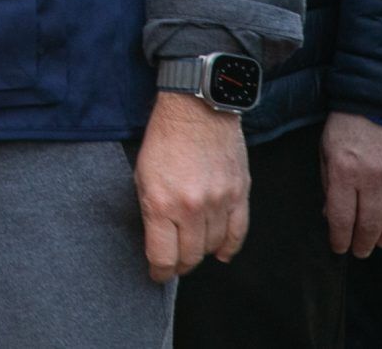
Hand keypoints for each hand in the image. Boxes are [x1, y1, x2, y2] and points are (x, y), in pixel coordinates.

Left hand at [135, 89, 249, 281]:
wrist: (196, 108)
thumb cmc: (164, 139)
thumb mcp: (142, 176)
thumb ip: (151, 213)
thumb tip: (159, 242)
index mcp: (161, 203)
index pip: (163, 257)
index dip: (159, 272)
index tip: (158, 274)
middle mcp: (191, 207)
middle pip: (189, 257)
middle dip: (179, 264)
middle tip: (174, 262)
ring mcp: (219, 201)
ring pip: (213, 247)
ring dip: (202, 253)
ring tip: (193, 249)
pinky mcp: (239, 193)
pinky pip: (238, 233)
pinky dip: (229, 247)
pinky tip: (220, 252)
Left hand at [320, 111, 381, 256]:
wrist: (381, 96)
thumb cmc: (347, 123)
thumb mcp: (327, 150)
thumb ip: (328, 183)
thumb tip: (330, 216)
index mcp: (344, 171)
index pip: (341, 218)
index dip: (340, 239)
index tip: (339, 248)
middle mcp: (372, 177)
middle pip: (369, 224)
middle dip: (363, 243)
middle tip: (361, 251)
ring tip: (380, 242)